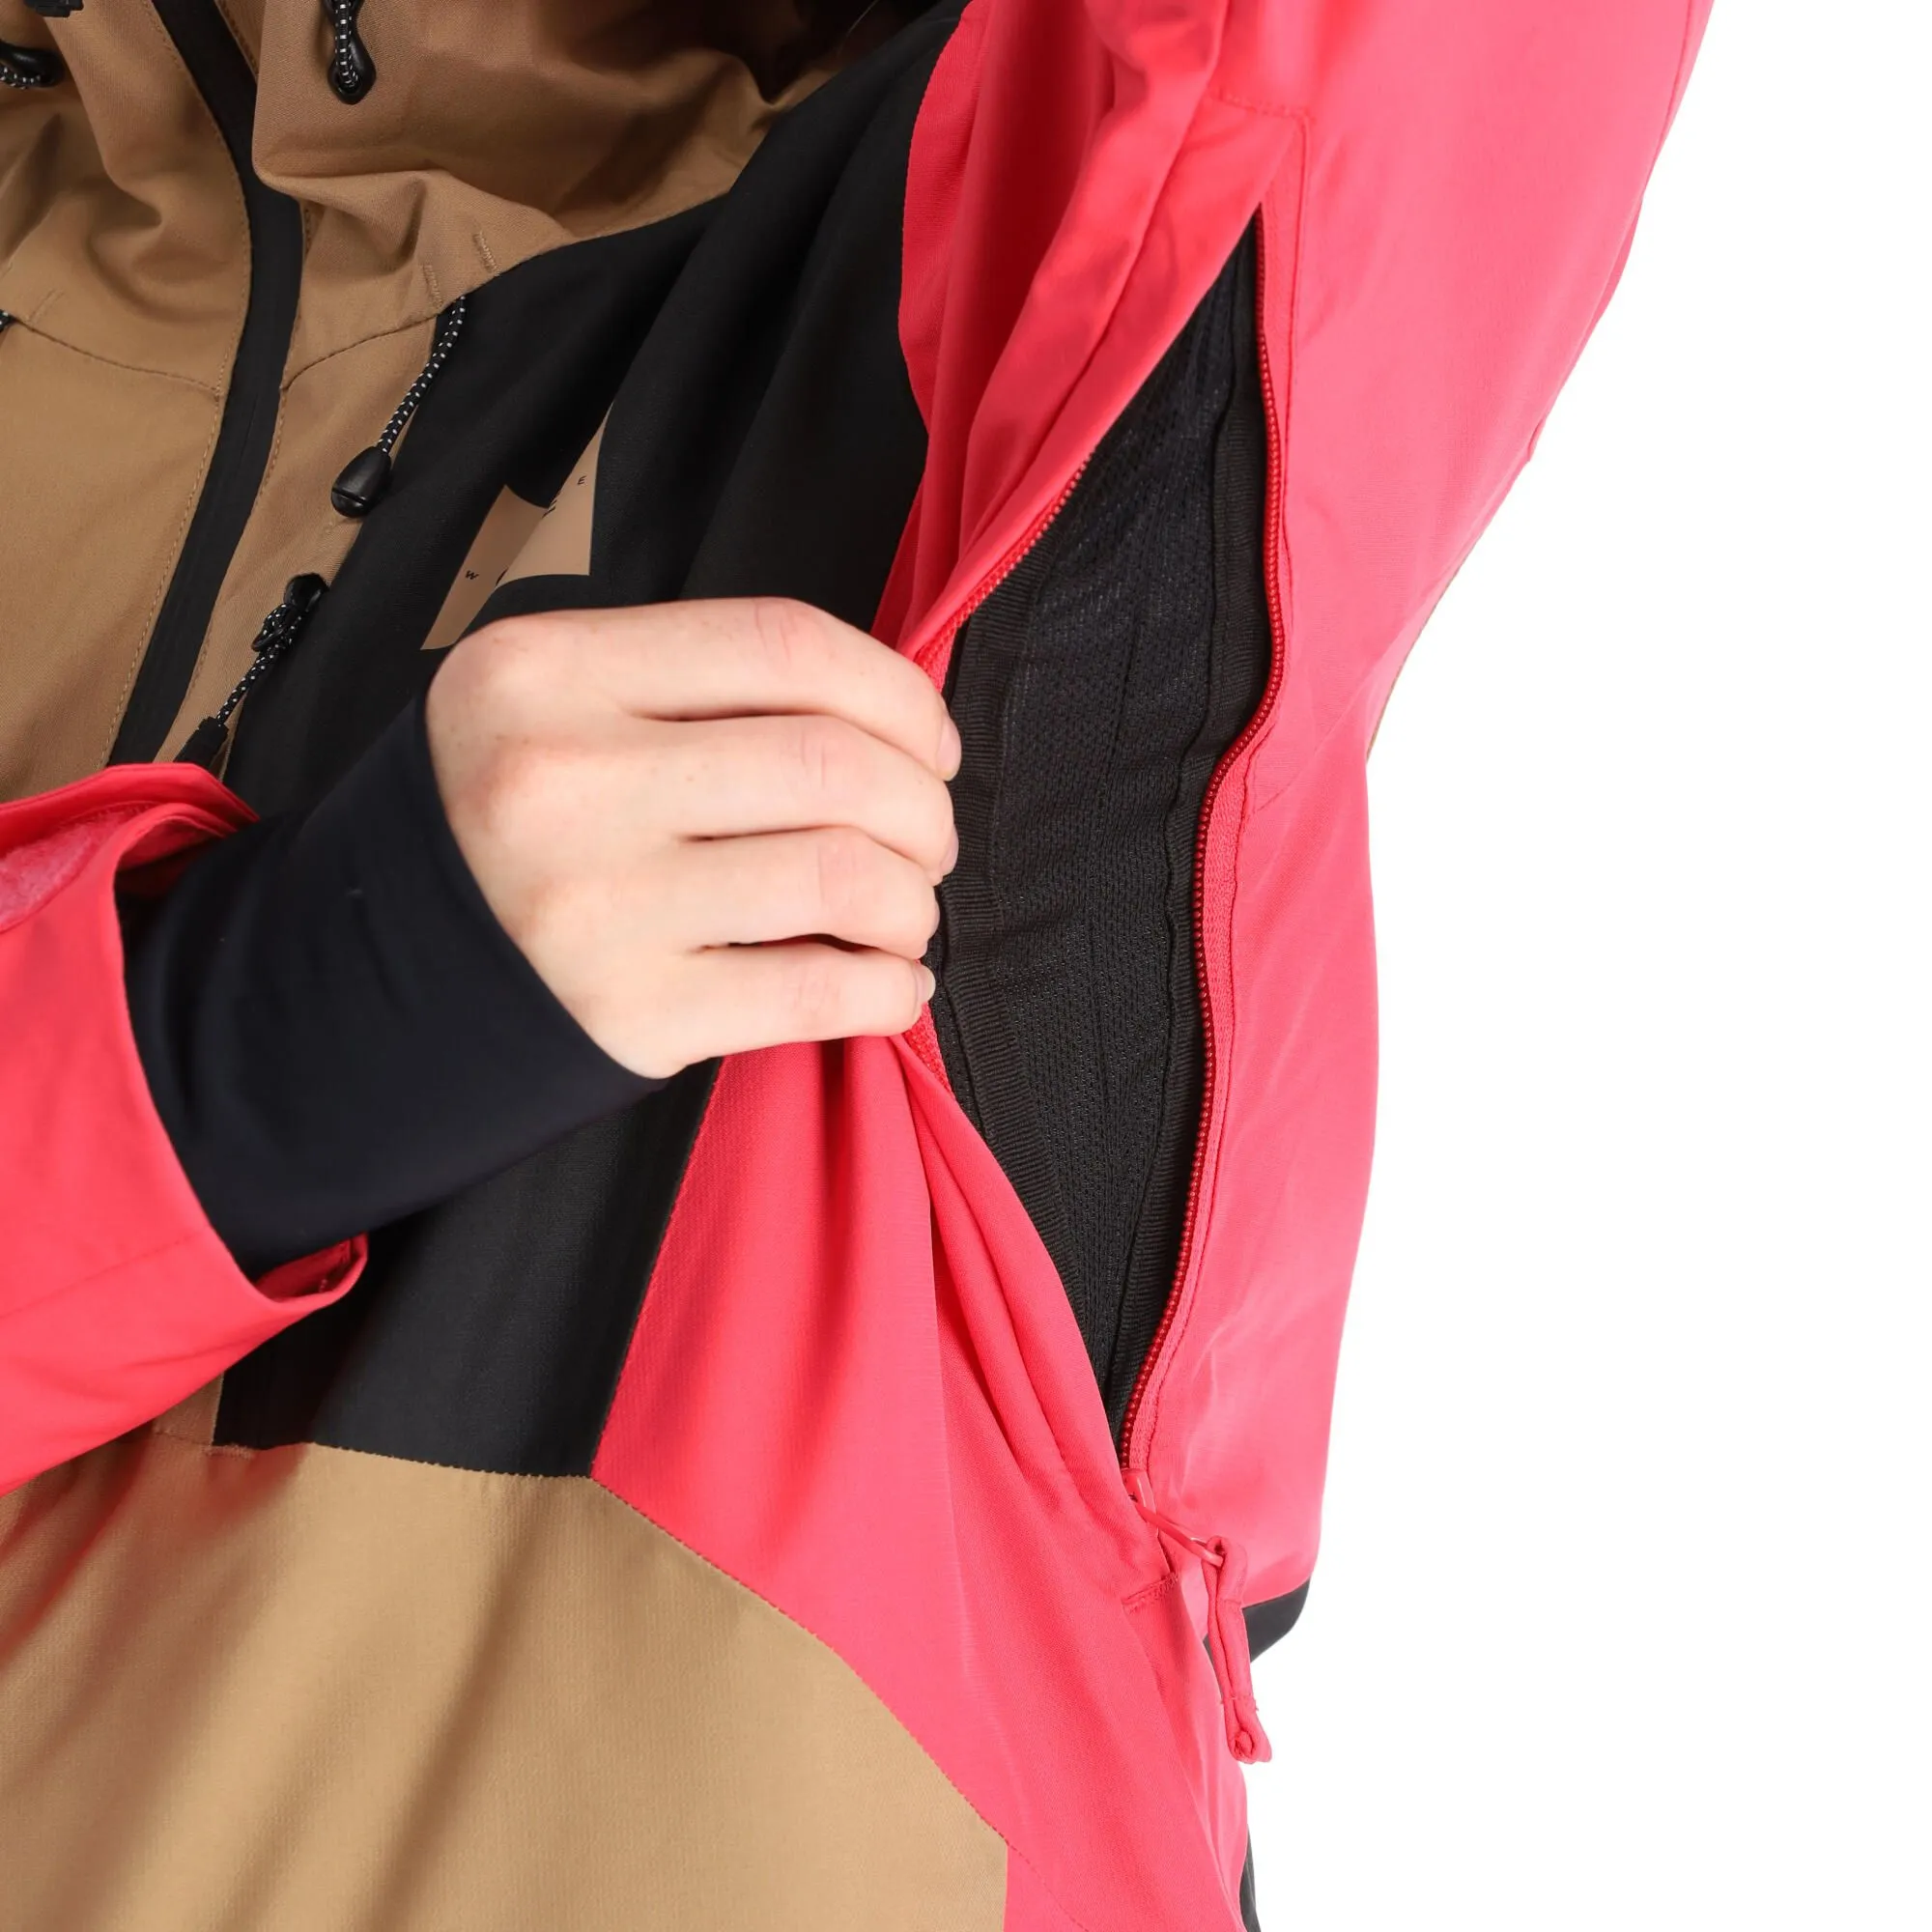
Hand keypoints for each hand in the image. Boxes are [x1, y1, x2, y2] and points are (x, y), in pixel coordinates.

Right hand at [426, 598, 958, 1079]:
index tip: (931, 741)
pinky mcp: (626, 1013)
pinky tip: (890, 986)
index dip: (897, 692)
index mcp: (548, 672)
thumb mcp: (544, 710)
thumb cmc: (489, 835)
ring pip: (842, 876)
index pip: (783, 643)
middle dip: (922, 808)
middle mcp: (565, 778)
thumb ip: (687, 690)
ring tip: (904, 913)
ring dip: (912, 901)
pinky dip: (887, 991)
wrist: (360, 984)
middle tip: (927, 840)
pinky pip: (813, 992)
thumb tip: (885, 721)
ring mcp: (594, 902)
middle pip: (831, 762)